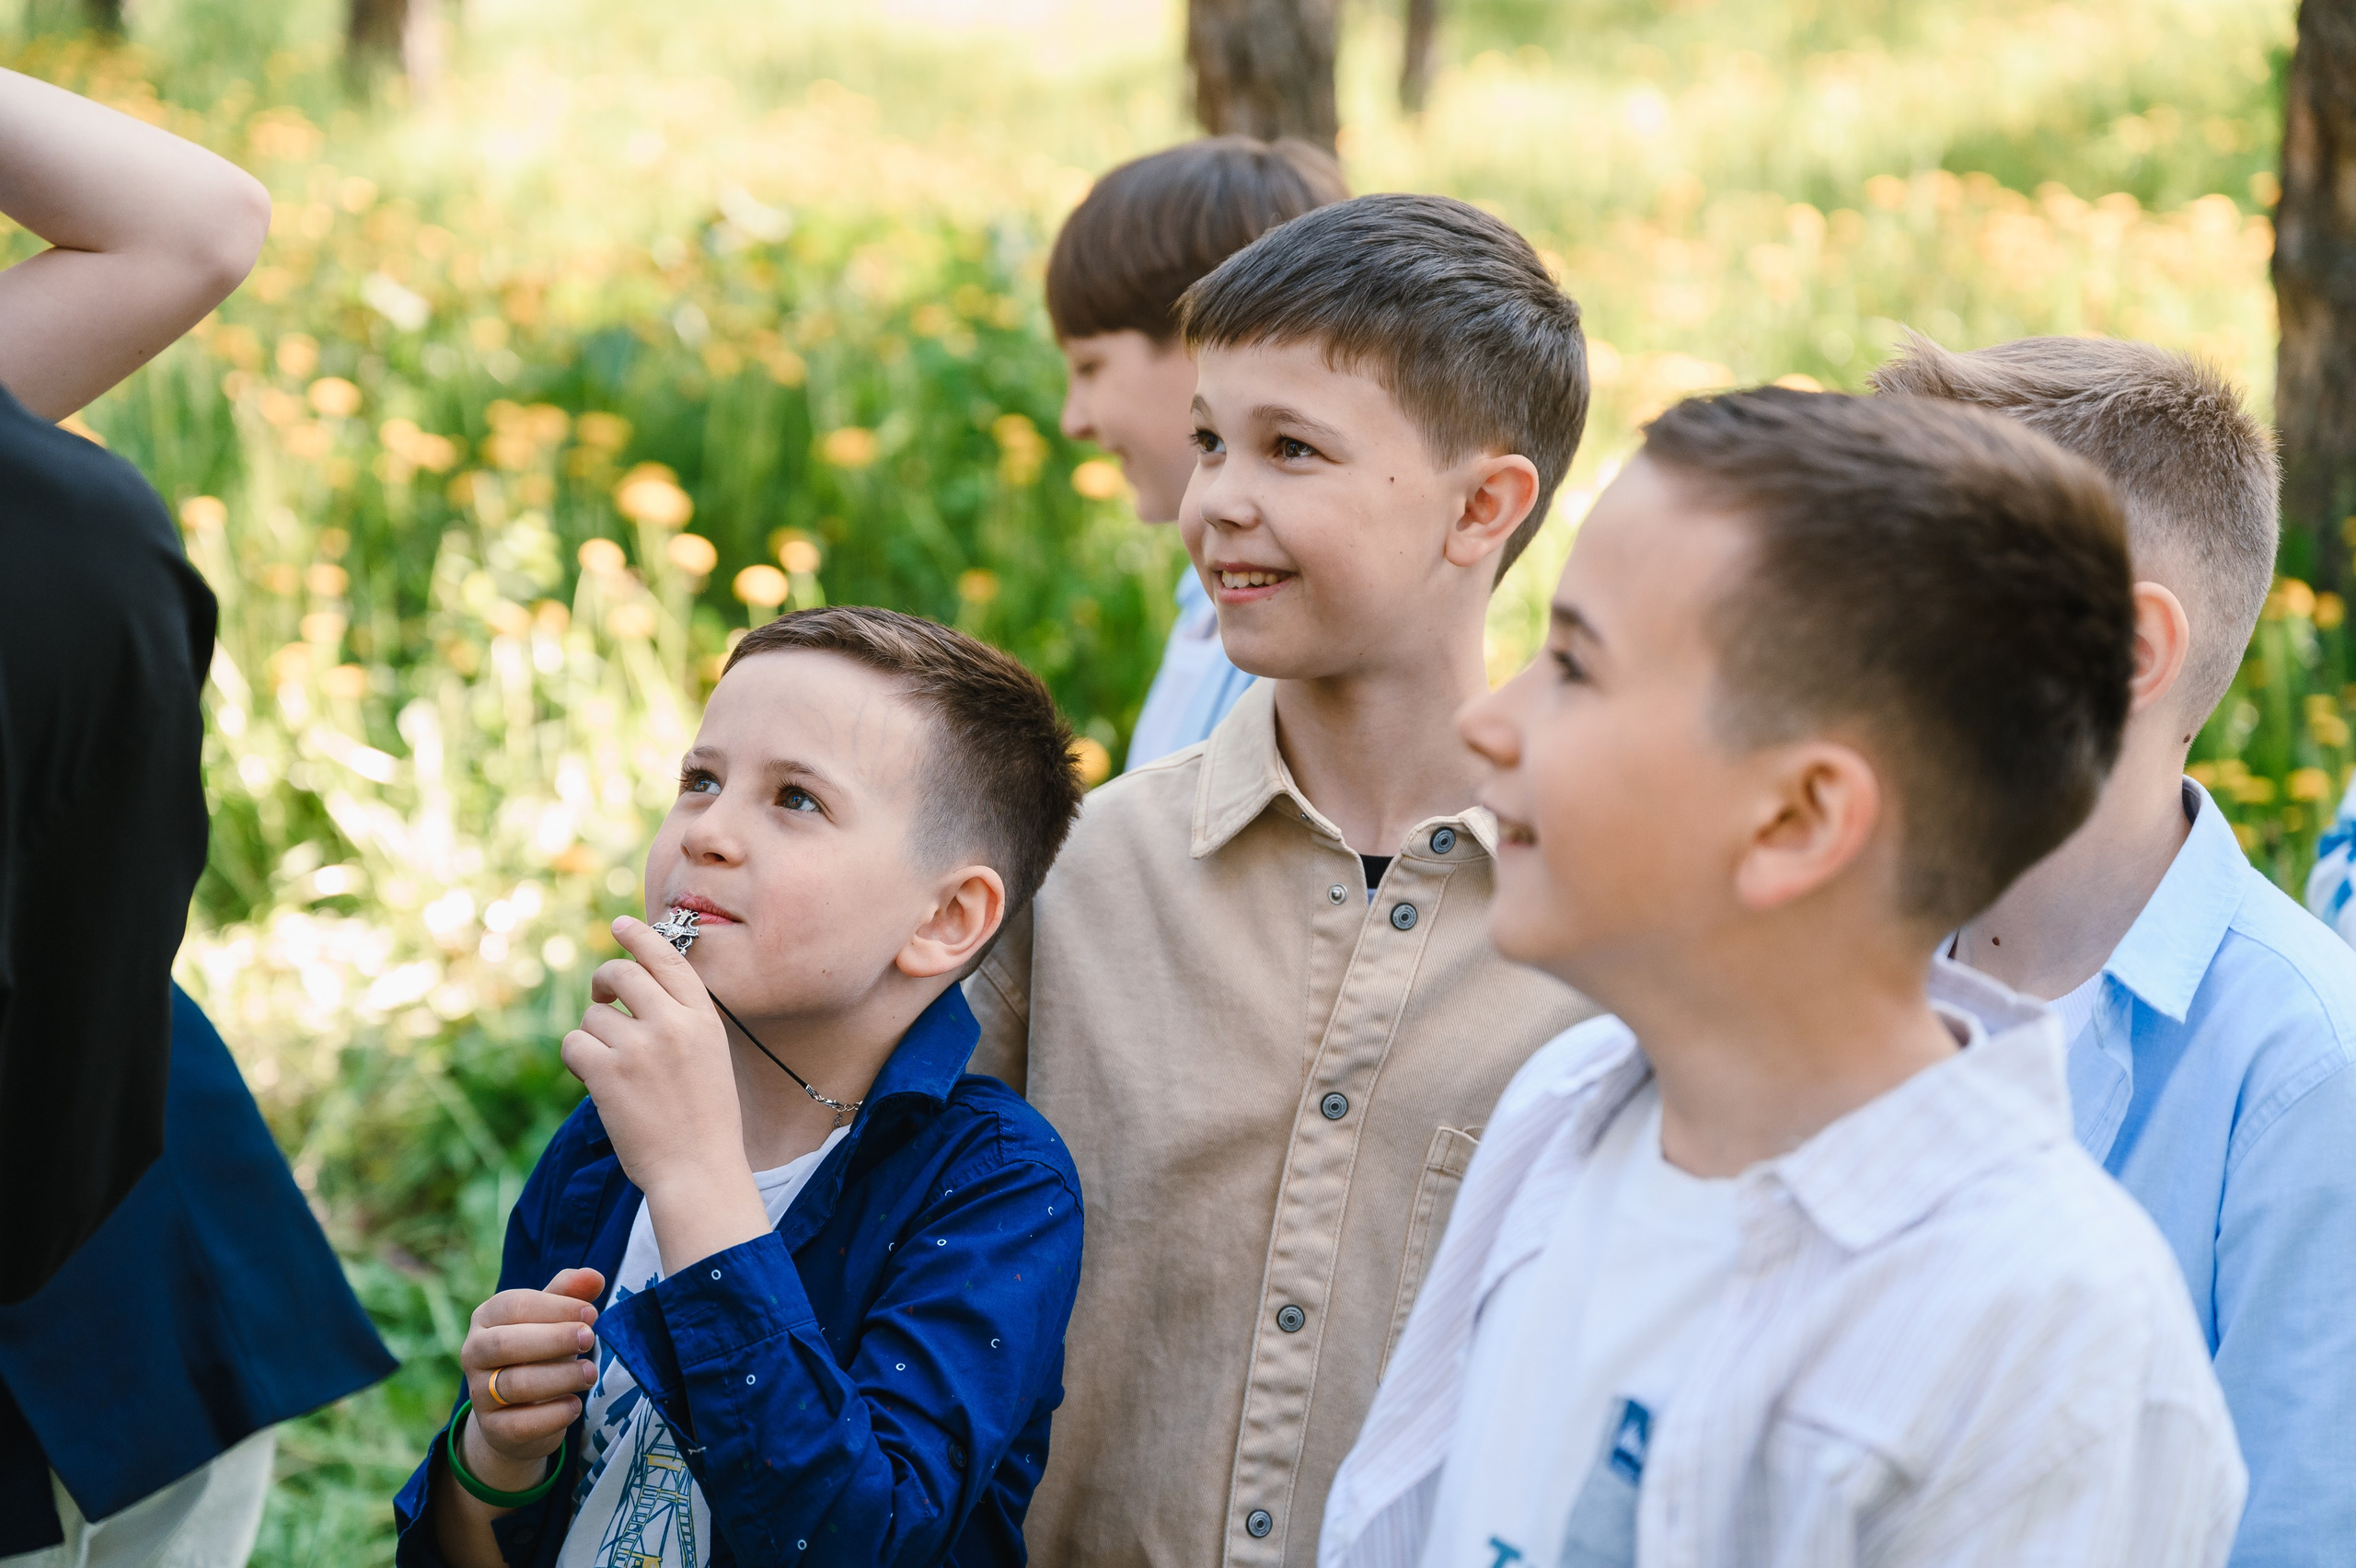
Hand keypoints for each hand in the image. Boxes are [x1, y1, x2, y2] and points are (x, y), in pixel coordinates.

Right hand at [458, 1267, 604, 1488]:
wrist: (518, 1411)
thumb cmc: (539, 1351)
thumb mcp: (552, 1318)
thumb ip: (570, 1294)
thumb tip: (594, 1276)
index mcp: (486, 1317)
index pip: (514, 1305)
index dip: (555, 1308)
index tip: (591, 1314)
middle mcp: (473, 1353)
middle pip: (506, 1344)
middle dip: (553, 1340)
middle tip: (591, 1339)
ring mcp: (479, 1394)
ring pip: (515, 1384)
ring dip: (560, 1377)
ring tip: (590, 1373)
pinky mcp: (492, 1429)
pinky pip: (520, 1424)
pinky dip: (553, 1415)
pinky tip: (575, 1405)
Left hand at [564, 917, 771, 1275]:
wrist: (698, 1170)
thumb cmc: (704, 1120)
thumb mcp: (709, 1057)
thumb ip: (680, 1020)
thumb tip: (634, 987)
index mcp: (704, 1018)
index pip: (668, 958)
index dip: (639, 936)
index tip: (620, 924)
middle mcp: (673, 1024)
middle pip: (622, 973)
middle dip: (603, 980)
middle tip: (602, 997)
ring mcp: (639, 1046)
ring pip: (594, 1014)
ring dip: (594, 1036)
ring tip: (613, 1068)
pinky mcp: (607, 1072)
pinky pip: (574, 1043)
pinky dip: (578, 1059)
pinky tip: (595, 1080)